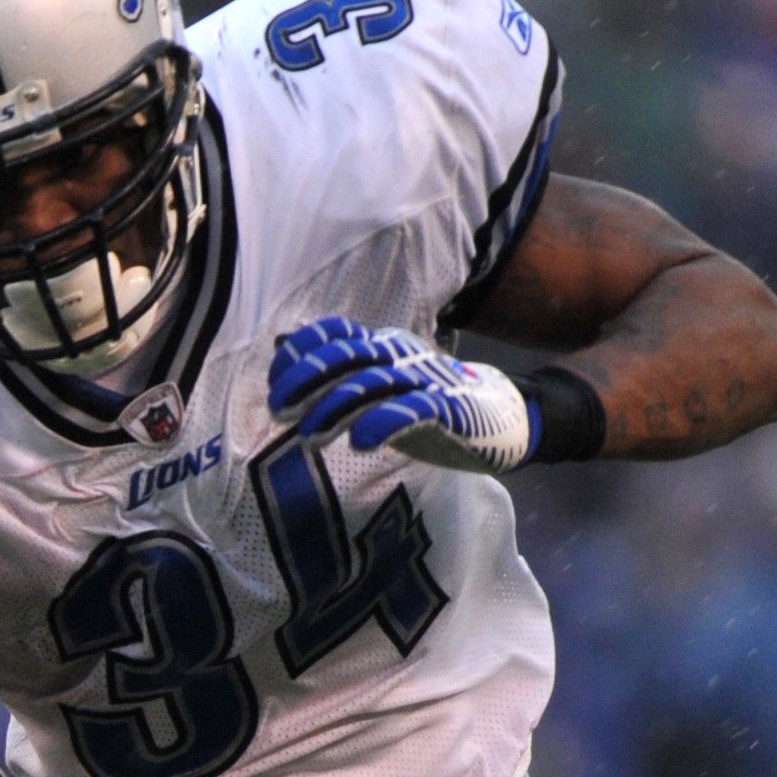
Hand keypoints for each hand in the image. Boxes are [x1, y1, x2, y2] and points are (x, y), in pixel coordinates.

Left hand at [269, 317, 533, 472]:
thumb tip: (289, 390)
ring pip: (372, 384)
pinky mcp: (448, 410)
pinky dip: (382, 422)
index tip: (275, 382)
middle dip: (307, 380)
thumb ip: (344, 389)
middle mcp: (401, 357)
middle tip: (279, 411)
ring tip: (309, 437)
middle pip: (348, 356)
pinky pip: (411, 409)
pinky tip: (359, 440)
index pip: (338, 335)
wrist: (501, 417)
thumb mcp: (382, 394)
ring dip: (335, 408)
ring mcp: (424, 381)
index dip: (303, 353)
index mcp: (384, 348)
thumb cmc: (431, 406)